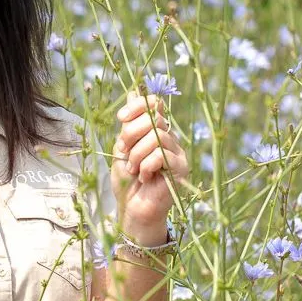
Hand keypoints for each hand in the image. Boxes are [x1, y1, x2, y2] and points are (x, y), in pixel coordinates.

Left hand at [111, 92, 189, 232]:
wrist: (133, 209)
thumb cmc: (127, 181)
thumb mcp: (122, 148)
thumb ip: (129, 124)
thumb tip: (133, 92)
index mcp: (155, 131)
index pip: (153, 104)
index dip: (137, 106)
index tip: (120, 118)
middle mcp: (169, 138)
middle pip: (153, 118)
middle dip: (131, 134)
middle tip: (123, 152)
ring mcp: (177, 152)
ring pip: (156, 137)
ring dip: (137, 154)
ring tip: (133, 170)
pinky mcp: (181, 168)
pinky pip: (161, 156)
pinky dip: (146, 166)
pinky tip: (145, 178)